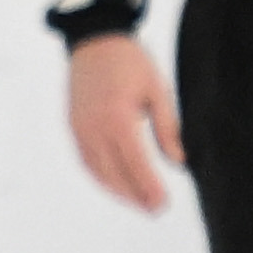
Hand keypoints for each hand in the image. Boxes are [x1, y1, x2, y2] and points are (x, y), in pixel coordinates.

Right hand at [67, 31, 183, 212]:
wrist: (94, 42)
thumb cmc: (130, 62)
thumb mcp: (157, 90)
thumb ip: (168, 128)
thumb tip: (179, 162)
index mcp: (118, 118)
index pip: (136, 164)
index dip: (150, 188)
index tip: (163, 204)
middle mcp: (94, 129)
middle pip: (115, 174)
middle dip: (135, 196)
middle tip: (156, 210)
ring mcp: (80, 130)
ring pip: (97, 172)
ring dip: (118, 191)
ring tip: (138, 203)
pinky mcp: (74, 128)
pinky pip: (87, 161)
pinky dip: (101, 178)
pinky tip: (116, 184)